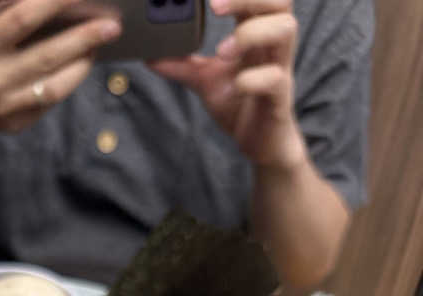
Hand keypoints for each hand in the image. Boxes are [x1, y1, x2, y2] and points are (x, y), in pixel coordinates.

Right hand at [0, 0, 120, 133]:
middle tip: (112, 24)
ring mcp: (6, 105)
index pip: (22, 20)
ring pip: (53, 85)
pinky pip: (50, 102)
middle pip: (46, 55)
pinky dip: (69, 82)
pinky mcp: (17, 123)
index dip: (53, 3)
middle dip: (83, 38)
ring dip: (82, 63)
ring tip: (101, 43)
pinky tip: (82, 64)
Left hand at [151, 0, 305, 171]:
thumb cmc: (238, 104)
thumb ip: (181, 65)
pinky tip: (236, 85)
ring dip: (251, 34)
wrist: (259, 143)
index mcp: (256, 33)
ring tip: (222, 52)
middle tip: (214, 7)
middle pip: (279, 2)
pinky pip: (275, 78)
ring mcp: (280, 68)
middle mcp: (272, 45)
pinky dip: (253, 78)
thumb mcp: (205, 80)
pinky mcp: (280, 97)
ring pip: (285, 29)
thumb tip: (149, 56)